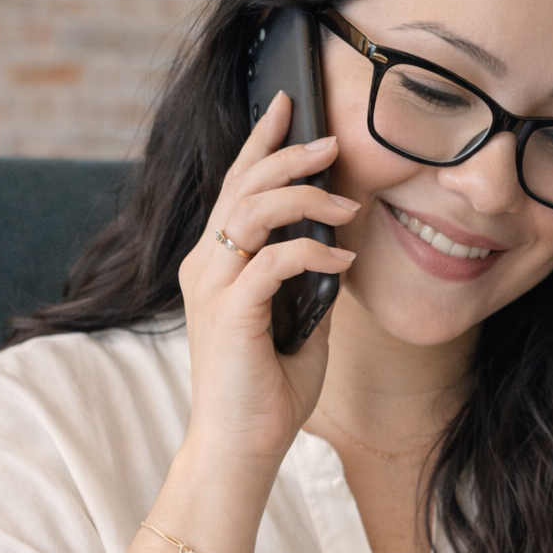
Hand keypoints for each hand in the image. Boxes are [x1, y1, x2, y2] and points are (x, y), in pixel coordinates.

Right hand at [178, 91, 358, 474]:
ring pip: (255, 209)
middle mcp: (206, 264)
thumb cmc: (268, 391)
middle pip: (244, 184)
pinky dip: (316, 253)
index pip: (236, 186)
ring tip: (346, 203)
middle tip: (332, 143)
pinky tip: (344, 262)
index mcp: (216, 263)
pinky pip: (277, 259)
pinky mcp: (230, 310)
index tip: (287, 106)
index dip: (261, 141)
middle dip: (289, 152)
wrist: (242, 446)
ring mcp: (213, 284)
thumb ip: (309, 283)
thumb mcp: (299, 323)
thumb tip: (339, 248)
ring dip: (306, 196)